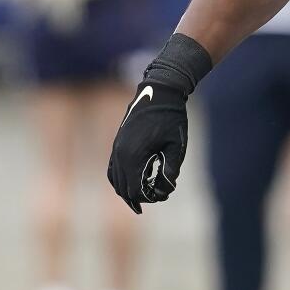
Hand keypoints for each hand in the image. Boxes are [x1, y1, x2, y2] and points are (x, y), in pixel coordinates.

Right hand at [107, 81, 187, 213]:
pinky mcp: (117, 144)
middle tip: (158, 195)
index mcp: (133, 156)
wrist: (160, 93)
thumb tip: (165, 189)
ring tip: (145, 194)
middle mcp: (120, 154)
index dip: (150, 197)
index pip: (135, 190)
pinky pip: (112, 169)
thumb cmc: (171, 118)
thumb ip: (171, 169)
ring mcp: (116, 149)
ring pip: (115, 180)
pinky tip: (132, 182)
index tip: (165, 194)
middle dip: (140, 196)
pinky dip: (120, 179)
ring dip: (128, 190)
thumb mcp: (176, 145)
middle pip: (124, 188)